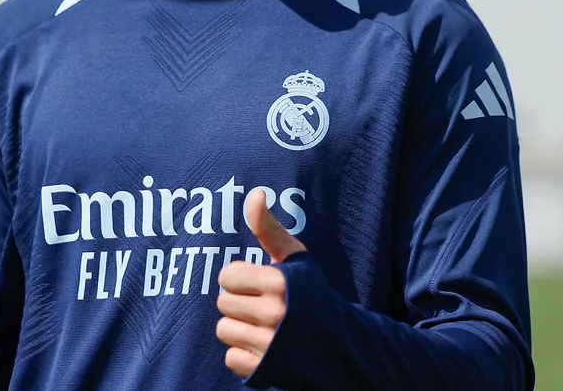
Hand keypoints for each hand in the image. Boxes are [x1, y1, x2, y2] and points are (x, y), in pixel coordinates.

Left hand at [215, 188, 307, 377]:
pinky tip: (264, 347)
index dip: (240, 278)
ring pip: (224, 330)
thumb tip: (256, 193)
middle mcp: (275, 313)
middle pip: (223, 303)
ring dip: (239, 329)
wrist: (340, 344)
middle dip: (239, 303)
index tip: (259, 283)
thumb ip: (269, 228)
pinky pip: (230, 358)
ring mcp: (269, 344)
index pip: (227, 275)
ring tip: (263, 327)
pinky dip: (244, 355)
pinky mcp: (264, 369)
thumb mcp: (295, 258)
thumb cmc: (311, 294)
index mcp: (279, 282)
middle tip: (263, 306)